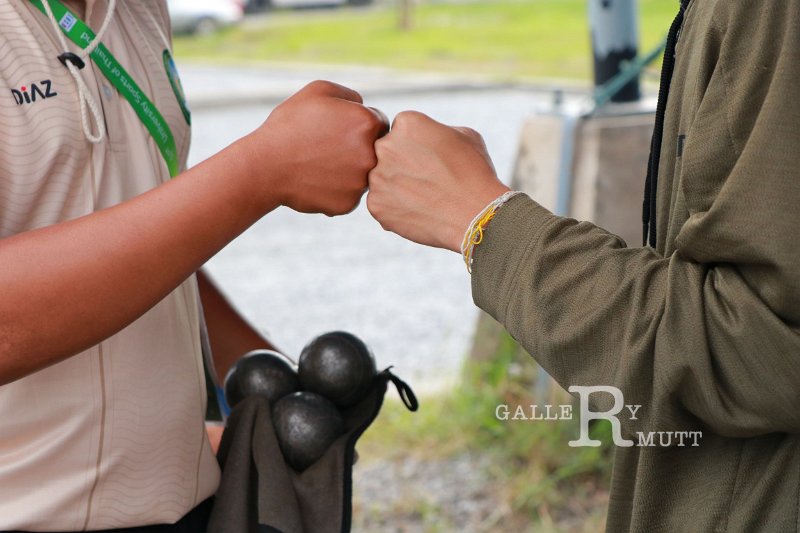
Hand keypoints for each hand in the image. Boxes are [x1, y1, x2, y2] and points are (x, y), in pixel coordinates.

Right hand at [240, 81, 388, 215]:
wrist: (266, 166)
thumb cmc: (289, 125)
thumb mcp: (318, 92)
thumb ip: (350, 95)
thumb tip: (365, 105)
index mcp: (368, 123)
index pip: (380, 124)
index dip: (359, 125)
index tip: (339, 130)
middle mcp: (372, 154)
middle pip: (376, 152)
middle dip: (358, 149)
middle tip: (329, 149)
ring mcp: (361, 182)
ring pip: (363, 175)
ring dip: (348, 171)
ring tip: (320, 165)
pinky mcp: (349, 204)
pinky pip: (349, 195)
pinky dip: (336, 190)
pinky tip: (316, 181)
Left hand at [367, 111, 509, 251]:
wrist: (476, 215)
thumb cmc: (475, 173)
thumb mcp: (464, 136)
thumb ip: (436, 130)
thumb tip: (426, 137)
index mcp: (406, 123)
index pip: (401, 131)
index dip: (416, 146)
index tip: (431, 160)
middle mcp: (385, 146)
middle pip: (386, 153)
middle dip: (401, 164)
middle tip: (425, 180)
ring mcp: (377, 177)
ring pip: (381, 180)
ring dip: (396, 187)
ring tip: (425, 198)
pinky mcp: (375, 205)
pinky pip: (380, 204)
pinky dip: (395, 209)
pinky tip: (418, 212)